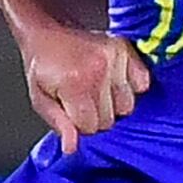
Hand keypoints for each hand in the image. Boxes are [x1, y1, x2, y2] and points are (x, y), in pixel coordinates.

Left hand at [19, 21, 150, 153]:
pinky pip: (142, 84)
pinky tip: (114, 82)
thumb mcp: (40, 99)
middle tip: (82, 98)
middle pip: (110, 119)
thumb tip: (72, 148)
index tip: (72, 110)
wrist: (46, 34)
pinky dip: (131, 86)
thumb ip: (58, 124)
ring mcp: (114, 58)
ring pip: (127, 106)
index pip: (90, 127)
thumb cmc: (43, 67)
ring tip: (97, 89)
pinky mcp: (124, 49)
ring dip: (113, 104)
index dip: (79, 124)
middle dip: (95, 116)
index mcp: (74, 83)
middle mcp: (97, 70)